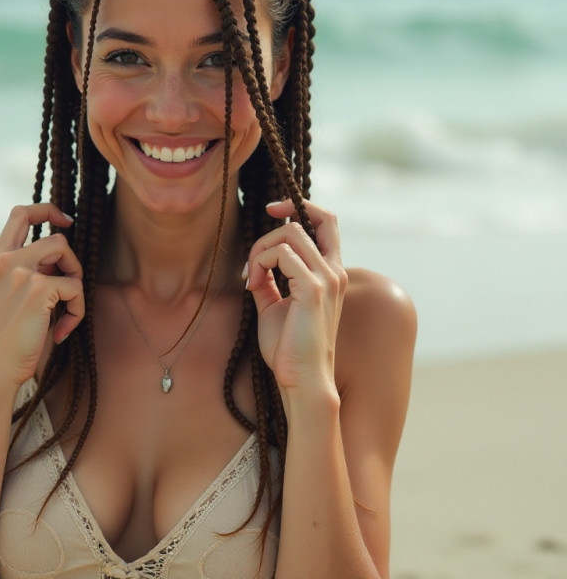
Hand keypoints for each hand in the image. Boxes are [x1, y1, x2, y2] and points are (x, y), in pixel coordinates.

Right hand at [0, 204, 84, 392]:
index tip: (66, 220)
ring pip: (67, 254)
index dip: (47, 210)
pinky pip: (75, 287)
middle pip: (56, 236)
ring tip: (67, 311)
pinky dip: (77, 311)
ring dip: (76, 282)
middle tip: (71, 284)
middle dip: (72, 260)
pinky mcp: (38, 288)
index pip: (20, 213)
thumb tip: (63, 254)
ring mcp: (21, 271)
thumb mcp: (9, 294)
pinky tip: (61, 332)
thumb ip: (28, 269)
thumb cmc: (5, 338)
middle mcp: (5, 259)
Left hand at [244, 199, 347, 392]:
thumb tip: (256, 263)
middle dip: (271, 228)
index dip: (300, 206)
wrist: (301, 381)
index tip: (273, 210)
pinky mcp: (314, 289)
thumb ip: (270, 280)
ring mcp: (327, 278)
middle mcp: (334, 270)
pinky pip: (281, 253)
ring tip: (251, 277)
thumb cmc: (289, 349)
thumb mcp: (275, 305)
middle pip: (305, 220)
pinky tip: (252, 284)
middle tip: (252, 260)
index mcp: (330, 272)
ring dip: (260, 249)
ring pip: (289, 232)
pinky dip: (259, 262)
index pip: (326, 221)